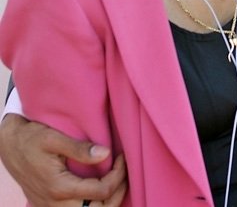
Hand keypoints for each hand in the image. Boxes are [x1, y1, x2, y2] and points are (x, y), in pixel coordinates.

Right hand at [0, 115, 126, 205]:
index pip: (101, 191)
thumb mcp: (54, 138)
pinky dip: (94, 204)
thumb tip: (106, 153)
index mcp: (59, 187)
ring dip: (108, 202)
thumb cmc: (30, 138)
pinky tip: (101, 189)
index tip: (122, 156)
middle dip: (117, 192)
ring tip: (118, 181)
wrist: (9, 146)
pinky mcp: (50, 206)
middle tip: (124, 171)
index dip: (118, 175)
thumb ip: (79, 148)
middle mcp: (56, 203)